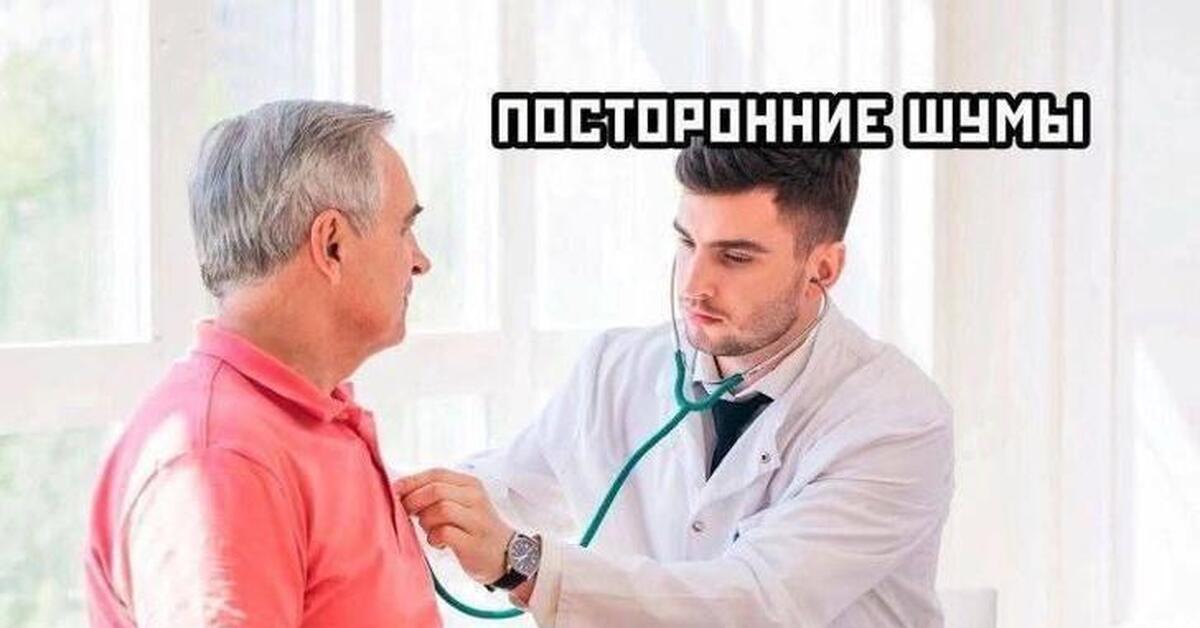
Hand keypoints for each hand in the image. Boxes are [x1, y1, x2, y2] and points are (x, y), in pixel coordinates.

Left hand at [393, 468, 514, 584]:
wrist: (507, 554)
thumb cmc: (475, 528)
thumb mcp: (461, 504)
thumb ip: (437, 495)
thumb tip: (401, 491)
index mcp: (470, 484)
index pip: (436, 474)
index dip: (411, 481)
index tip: (394, 491)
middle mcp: (475, 498)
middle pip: (436, 490)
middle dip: (413, 501)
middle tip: (406, 513)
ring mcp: (477, 519)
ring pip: (440, 509)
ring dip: (425, 521)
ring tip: (429, 530)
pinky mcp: (474, 541)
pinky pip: (444, 533)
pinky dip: (434, 538)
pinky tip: (439, 543)